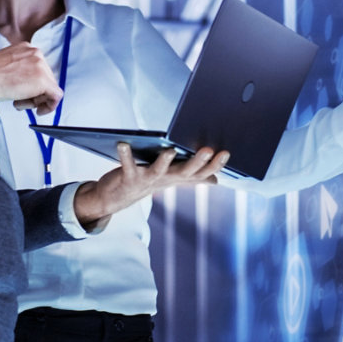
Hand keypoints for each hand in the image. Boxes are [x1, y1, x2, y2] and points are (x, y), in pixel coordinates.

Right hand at [0, 43, 62, 113]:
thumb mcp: (6, 66)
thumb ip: (21, 71)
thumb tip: (28, 84)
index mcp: (27, 48)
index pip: (40, 69)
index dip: (33, 85)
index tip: (26, 93)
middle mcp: (36, 54)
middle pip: (47, 78)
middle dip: (35, 94)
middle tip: (21, 101)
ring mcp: (41, 66)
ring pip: (50, 88)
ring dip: (37, 100)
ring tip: (20, 103)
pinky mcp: (43, 80)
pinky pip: (56, 96)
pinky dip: (49, 106)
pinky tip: (38, 110)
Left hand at [72, 143, 229, 228]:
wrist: (116, 198)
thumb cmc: (146, 182)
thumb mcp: (172, 179)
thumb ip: (193, 177)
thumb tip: (215, 180)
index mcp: (177, 177)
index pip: (201, 173)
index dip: (214, 165)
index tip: (226, 153)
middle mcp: (165, 180)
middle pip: (185, 172)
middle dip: (197, 162)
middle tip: (208, 150)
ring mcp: (147, 180)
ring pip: (158, 171)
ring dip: (164, 161)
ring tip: (170, 150)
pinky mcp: (128, 177)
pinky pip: (127, 165)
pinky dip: (125, 154)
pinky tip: (123, 143)